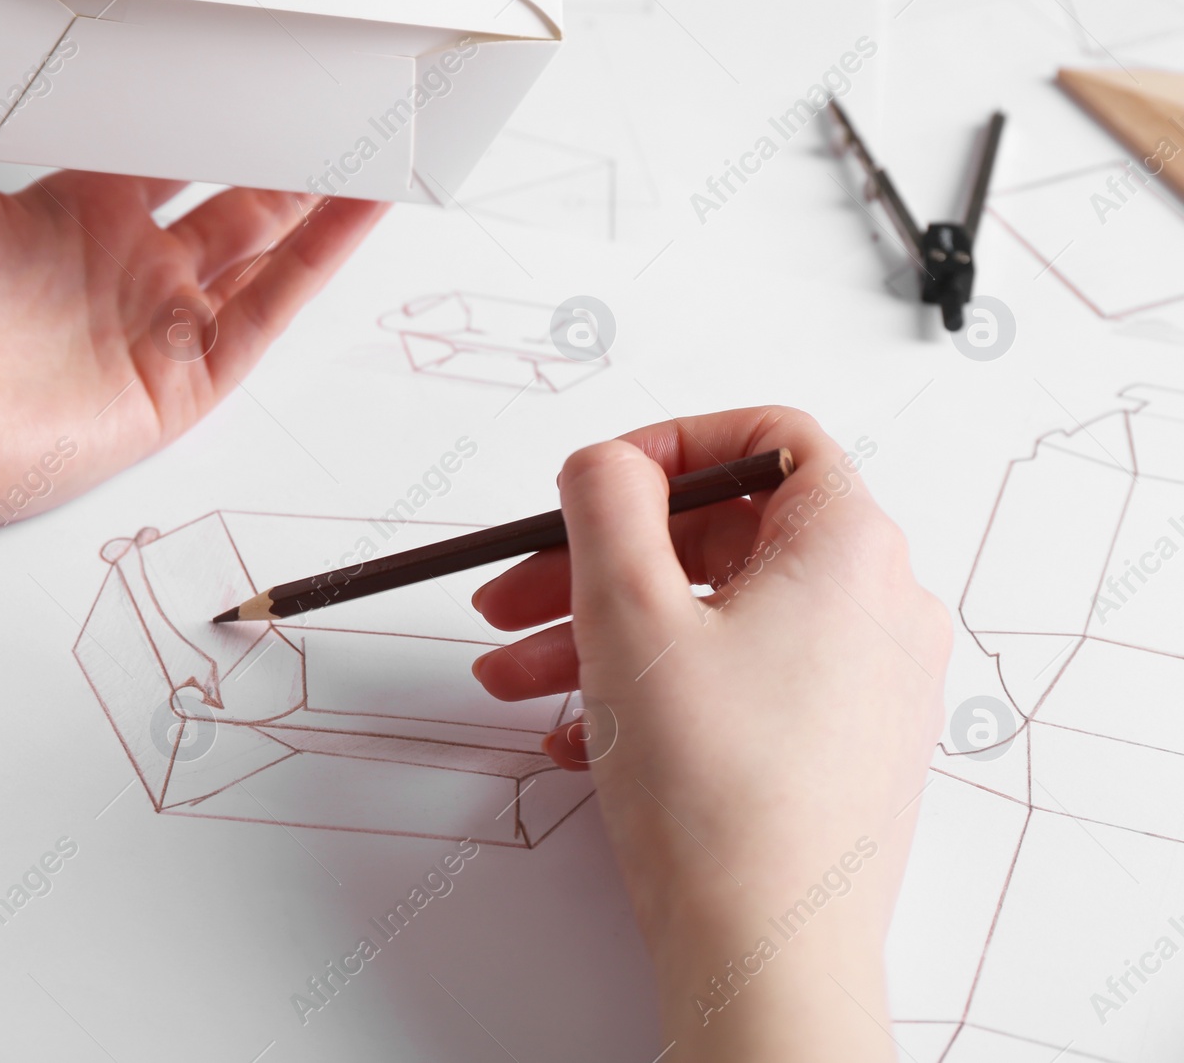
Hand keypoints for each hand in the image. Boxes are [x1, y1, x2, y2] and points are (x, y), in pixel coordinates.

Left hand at [0, 118, 385, 759]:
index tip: (242, 63)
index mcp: (69, 209)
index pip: (160, 146)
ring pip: (263, 248)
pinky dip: (319, 260)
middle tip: (324, 94)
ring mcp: (160, 321)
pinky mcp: (185, 377)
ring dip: (315, 197)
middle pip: (227, 194)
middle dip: (277, 147)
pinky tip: (357, 209)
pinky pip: (269, 311)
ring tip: (367, 138)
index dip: (205, 107)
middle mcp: (124, 263)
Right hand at [470, 408, 949, 1060]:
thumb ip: (606, 503)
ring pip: (714, 619)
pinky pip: (734, 685)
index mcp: (848, 550)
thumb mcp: (630, 613)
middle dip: (597, 564)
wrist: (766, 953)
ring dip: (603, 635)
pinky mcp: (837, 748)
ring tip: (518, 680)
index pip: (770, 438)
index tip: (597, 484)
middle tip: (516, 597)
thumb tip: (608, 461)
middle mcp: (875, 608)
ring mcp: (862, 685)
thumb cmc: (718, 794)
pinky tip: (581, 735)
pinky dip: (652, 692)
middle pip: (718, 539)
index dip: (670, 447)